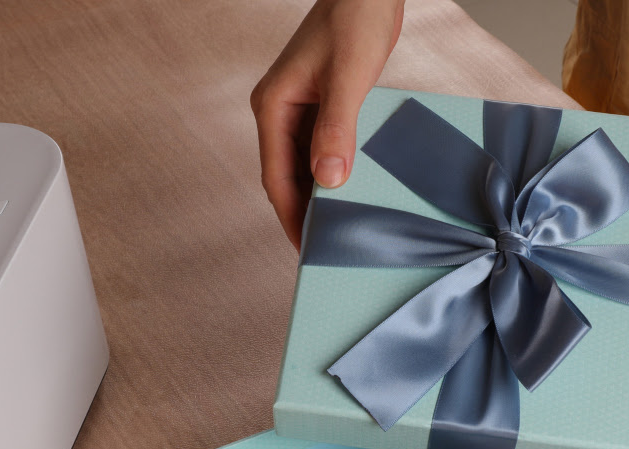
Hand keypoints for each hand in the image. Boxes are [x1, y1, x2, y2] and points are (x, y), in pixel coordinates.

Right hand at [250, 0, 404, 248]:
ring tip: (338, 227)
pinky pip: (319, 151)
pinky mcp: (318, 108)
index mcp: (273, 106)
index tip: (305, 246)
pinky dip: (332, 174)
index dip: (289, 214)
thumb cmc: (355, 18)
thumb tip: (328, 181)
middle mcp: (279, 112)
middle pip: (286, 177)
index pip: (275, 176)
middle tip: (324, 246)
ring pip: (303, 167)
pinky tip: (350, 191)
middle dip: (302, 212)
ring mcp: (297, 111)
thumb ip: (336, 128)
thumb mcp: (348, 76)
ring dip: (318, 196)